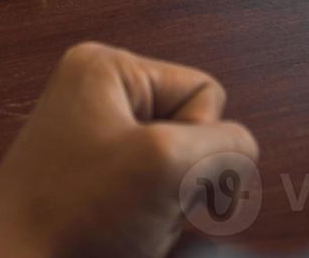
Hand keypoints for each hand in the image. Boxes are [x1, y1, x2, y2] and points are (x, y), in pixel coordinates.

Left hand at [0, 43, 257, 257]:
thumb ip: (226, 144)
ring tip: (126, 227)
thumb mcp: (165, 164)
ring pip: (177, 173)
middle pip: (192, 132)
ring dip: (168, 210)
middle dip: (181, 182)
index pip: (205, 92)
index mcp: (104, 68)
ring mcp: (93, 143)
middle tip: (137, 208)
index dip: (197, 143)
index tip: (153, 175)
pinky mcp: (93, 187)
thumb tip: (239, 151)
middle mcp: (96, 96)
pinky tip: (122, 241)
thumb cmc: (70, 222)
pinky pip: (154, 201)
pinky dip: (151, 227)